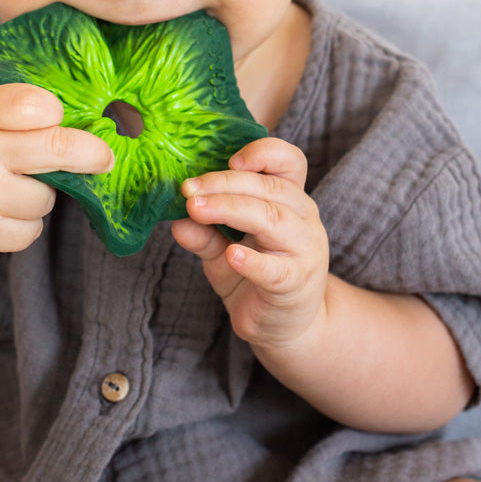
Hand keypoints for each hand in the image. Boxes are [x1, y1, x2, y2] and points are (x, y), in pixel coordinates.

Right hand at [0, 82, 114, 255]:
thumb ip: (11, 116)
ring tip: (1, 189)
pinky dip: (23, 226)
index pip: (28, 104)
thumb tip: (85, 129)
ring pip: (45, 198)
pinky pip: (31, 231)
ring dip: (37, 196)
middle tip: (105, 157)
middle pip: (56, 149)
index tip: (58, 116)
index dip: (52, 110)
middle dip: (90, 153)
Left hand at [170, 137, 328, 352]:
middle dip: (225, 184)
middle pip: (270, 188)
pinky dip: (253, 260)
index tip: (228, 160)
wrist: (283, 328)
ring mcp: (304, 251)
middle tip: (188, 190)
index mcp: (289, 201)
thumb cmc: (255, 279)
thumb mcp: (223, 252)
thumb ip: (204, 234)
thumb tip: (176, 219)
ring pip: (272, 218)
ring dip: (231, 209)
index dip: (263, 153)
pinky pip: (275, 269)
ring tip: (197, 210)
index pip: (289, 162)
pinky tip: (232, 254)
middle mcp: (303, 219)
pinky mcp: (296, 283)